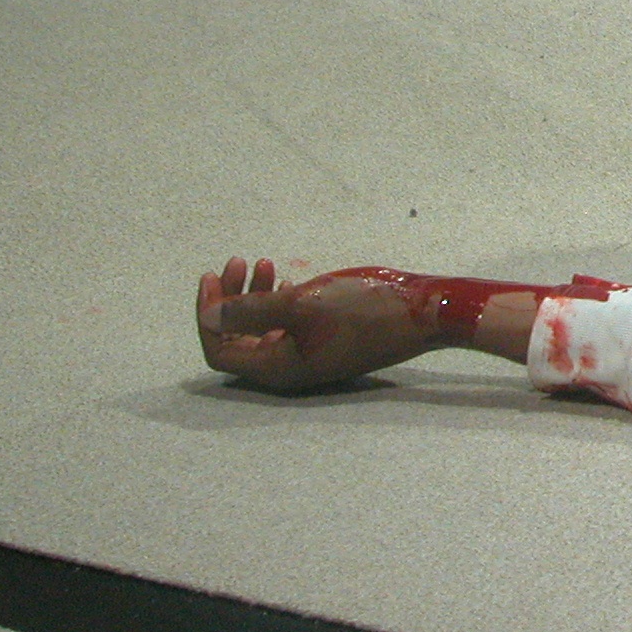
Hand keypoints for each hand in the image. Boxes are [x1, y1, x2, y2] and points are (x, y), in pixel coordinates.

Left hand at [196, 257, 432, 392]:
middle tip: (240, 262)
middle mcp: (289, 369)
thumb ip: (249, 311)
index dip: (209, 314)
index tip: (215, 276)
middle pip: (239, 339)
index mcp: (277, 367)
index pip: (219, 349)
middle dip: (232, 300)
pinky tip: (289, 281)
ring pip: (264, 330)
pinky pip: (288, 328)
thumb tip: (206, 316)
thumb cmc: (362, 308)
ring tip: (266, 263)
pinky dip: (280, 303)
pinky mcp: (328, 344)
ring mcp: (310, 358)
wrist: (424, 314)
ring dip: (256, 297)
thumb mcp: (302, 304)